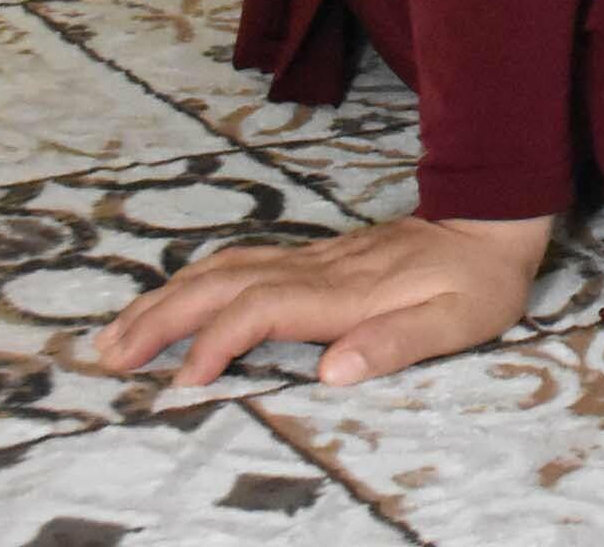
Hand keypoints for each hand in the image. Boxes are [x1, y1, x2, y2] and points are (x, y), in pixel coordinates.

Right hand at [87, 213, 552, 387]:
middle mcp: (318, 269)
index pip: (262, 311)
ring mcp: (313, 259)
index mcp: (345, 292)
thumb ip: (396, 343)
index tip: (182, 381)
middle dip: (162, 318)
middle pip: (223, 285)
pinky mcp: (315, 258)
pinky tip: (172, 299)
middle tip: (108, 357)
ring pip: (224, 270)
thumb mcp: (457, 322)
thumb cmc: (480, 282)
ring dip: (166, 299)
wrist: (495, 221)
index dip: (218, 343)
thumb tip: (333, 370)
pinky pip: (240, 265)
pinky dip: (194, 283)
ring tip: (116, 334)